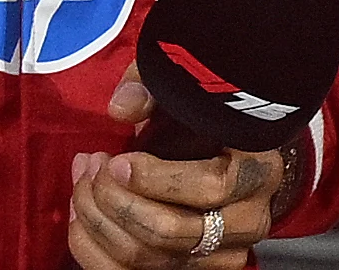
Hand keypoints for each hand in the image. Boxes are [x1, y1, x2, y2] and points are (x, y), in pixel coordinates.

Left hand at [67, 71, 286, 269]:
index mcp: (258, 172)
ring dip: (98, 220)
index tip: (117, 160)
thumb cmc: (205, 115)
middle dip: (114, 198)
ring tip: (82, 181)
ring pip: (147, 259)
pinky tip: (80, 214)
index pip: (210, 188)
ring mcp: (221, 255)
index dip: (154, 178)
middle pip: (171, 231)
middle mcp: (248, 222)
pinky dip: (93, 248)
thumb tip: (121, 107)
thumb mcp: (187, 86)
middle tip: (92, 166)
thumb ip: (153, 86)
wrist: (231, 153)